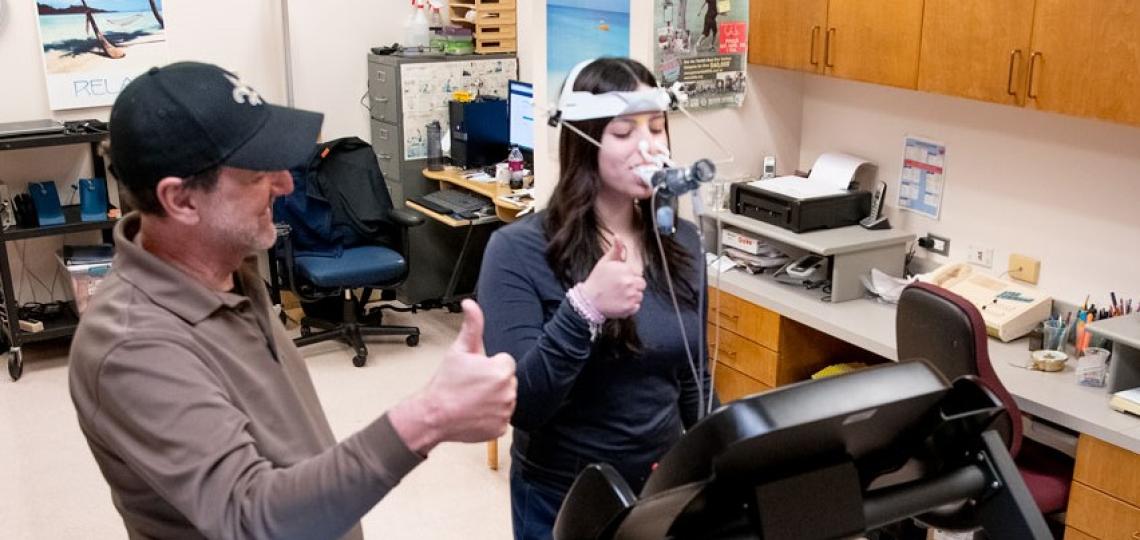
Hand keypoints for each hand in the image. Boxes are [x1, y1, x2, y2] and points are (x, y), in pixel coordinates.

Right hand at [389, 300, 516, 453]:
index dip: (488, 365)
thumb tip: (471, 304)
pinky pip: (501, 417)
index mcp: (502, 370)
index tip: (474, 372)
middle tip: (471, 385)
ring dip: (493, 398)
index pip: (505, 362)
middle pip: (506, 380)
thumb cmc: (445, 384)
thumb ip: (472, 325)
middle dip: (492, 381)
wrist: (433, 415)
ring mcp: (505, 412)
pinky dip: (491, 416)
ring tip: (472, 399)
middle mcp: (508, 392)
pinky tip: (476, 412)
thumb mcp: (459, 350)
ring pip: (505, 398)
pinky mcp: (501, 428)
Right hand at [580, 237, 645, 318]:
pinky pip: (636, 307)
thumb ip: (615, 249)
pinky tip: (619, 303)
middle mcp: (630, 282)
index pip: (637, 274)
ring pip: (639, 296)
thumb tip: (618, 236)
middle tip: (619, 289)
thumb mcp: (604, 262)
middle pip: (641, 285)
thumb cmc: (596, 281)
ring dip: (632, 297)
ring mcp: (630, 296)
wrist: (588, 301)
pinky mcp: (630, 308)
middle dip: (633, 286)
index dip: (628, 277)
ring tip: (618, 296)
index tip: (618, 280)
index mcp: (626, 269)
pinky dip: (630, 307)